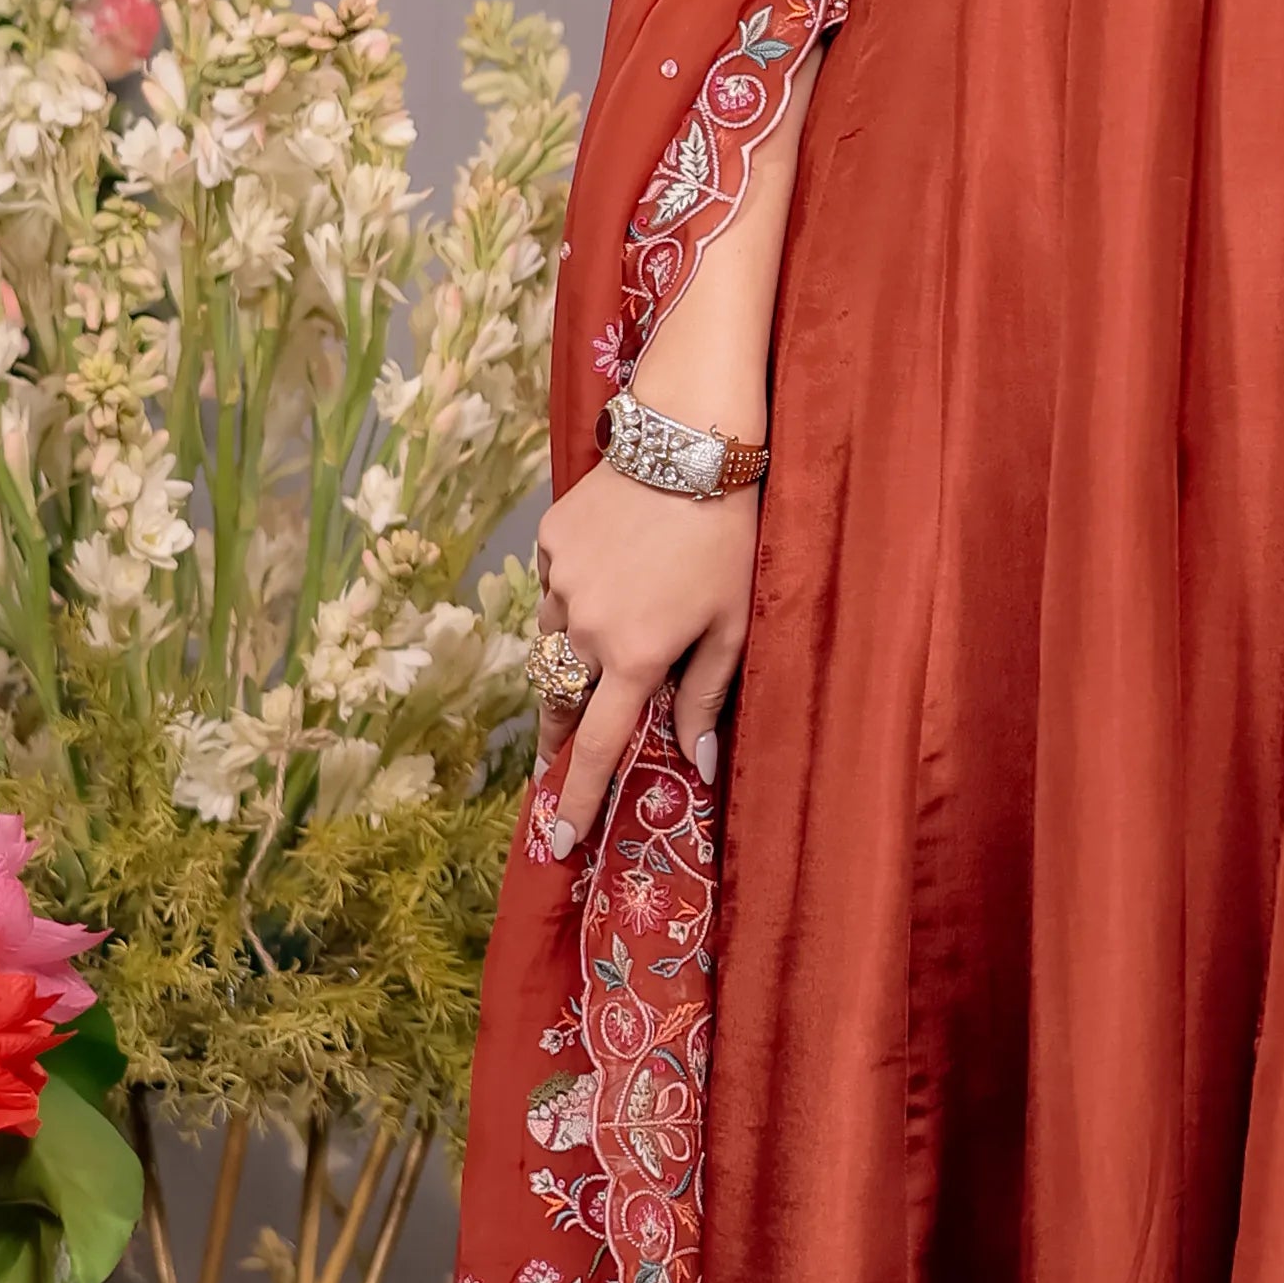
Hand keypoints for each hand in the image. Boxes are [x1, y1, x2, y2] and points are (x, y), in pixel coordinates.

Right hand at [531, 458, 761, 854]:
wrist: (688, 443)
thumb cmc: (728, 540)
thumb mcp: (734, 624)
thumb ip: (707, 696)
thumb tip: (695, 766)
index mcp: (635, 657)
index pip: (594, 747)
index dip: (573, 798)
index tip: (556, 840)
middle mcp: (586, 628)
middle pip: (557, 702)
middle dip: (555, 738)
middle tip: (554, 764)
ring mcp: (559, 583)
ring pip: (553, 644)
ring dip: (571, 659)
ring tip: (606, 645)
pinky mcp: (549, 542)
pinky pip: (554, 588)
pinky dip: (577, 595)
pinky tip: (613, 570)